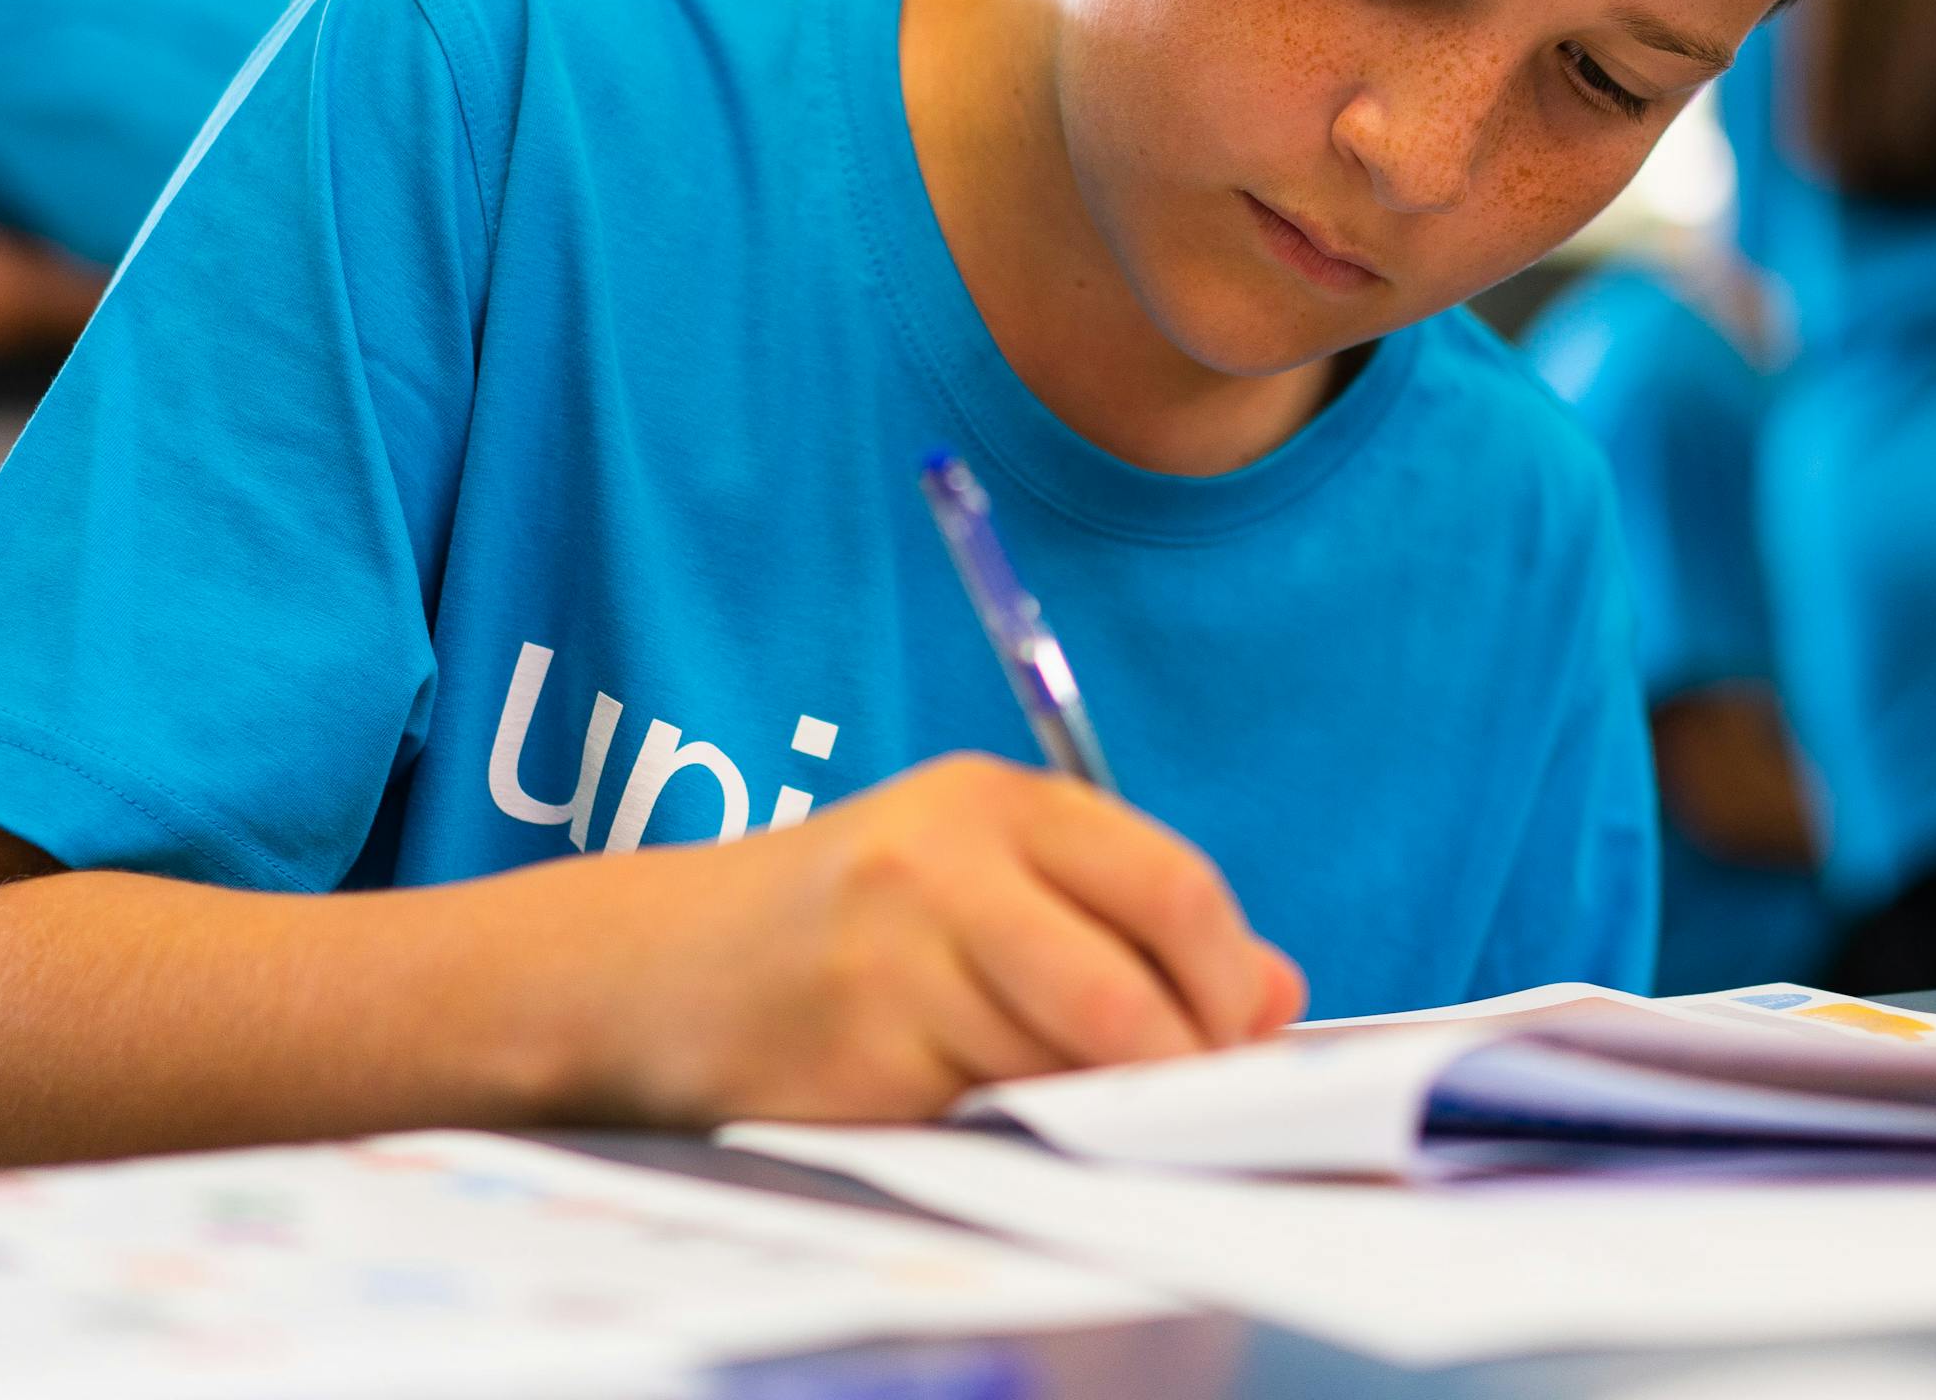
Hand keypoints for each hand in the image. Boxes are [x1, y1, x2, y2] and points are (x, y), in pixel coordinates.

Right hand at [556, 753, 1306, 1123]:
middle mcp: (944, 866)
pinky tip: (985, 1113)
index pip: (1173, 886)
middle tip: (1192, 1102)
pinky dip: (1017, 1133)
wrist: (661, 968)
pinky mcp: (857, 1062)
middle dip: (1184, 1065)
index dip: (1228, 978)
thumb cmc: (851, 927)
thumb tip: (1274, 994)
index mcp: (996, 803)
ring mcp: (894, 965)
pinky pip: (990, 1121)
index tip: (1243, 1035)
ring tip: (1072, 1100)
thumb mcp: (983, 876)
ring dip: (1097, 1107)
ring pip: (1067, 1071)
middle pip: (1132, 991)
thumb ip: (1125, 919)